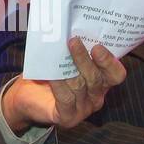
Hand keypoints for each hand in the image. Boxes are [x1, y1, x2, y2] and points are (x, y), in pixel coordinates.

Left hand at [1, 37, 125, 130]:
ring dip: (70, 68)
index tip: (97, 46)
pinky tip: (51, 74)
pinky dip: (59, 84)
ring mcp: (83, 109)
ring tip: (60, 52)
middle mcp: (96, 96)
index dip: (110, 62)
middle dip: (85, 59)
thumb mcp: (65, 59)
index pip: (116, 74)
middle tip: (73, 41)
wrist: (27, 96)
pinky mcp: (68, 117)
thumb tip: (71, 26)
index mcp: (102, 81)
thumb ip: (74, 48)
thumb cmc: (50, 73)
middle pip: (97, 79)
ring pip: (80, 86)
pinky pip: (65, 98)